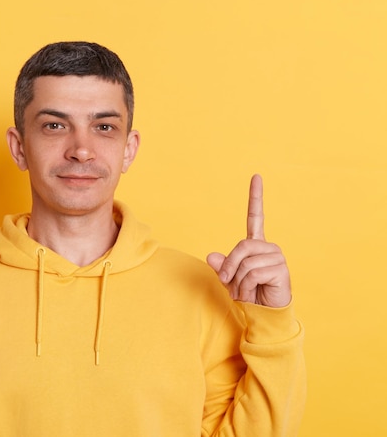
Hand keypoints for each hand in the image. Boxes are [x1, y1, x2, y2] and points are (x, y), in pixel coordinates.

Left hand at [206, 174, 290, 307]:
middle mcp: (268, 247)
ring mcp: (277, 257)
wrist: (264, 315)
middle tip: (230, 284)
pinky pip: (252, 273)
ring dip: (238, 281)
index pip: (256, 216)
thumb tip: (211, 256)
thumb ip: (221, 267)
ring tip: (246, 292)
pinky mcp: (281, 270)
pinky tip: (255, 293)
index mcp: (256, 245)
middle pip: (241, 246)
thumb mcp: (229, 279)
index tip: (256, 176)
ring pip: (245, 262)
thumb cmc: (249, 295)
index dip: (256, 196)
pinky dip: (246, 286)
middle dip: (230, 268)